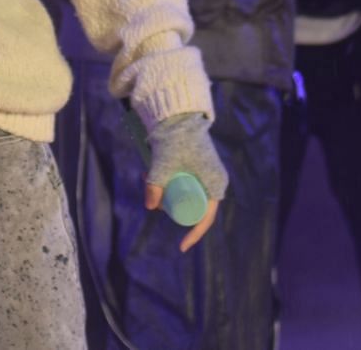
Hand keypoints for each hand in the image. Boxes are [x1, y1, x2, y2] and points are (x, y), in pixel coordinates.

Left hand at [144, 112, 229, 253]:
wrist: (178, 114)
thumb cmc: (176, 140)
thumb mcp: (163, 164)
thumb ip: (155, 184)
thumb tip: (150, 206)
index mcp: (215, 185)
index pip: (206, 218)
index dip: (194, 234)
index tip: (181, 247)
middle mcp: (214, 181)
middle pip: (191, 206)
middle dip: (168, 205)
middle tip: (151, 195)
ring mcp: (205, 174)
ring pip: (184, 194)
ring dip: (164, 190)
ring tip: (145, 176)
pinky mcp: (196, 166)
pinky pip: (183, 183)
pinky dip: (167, 181)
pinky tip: (149, 172)